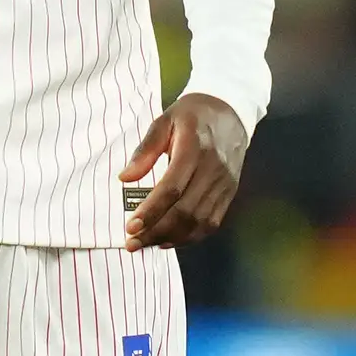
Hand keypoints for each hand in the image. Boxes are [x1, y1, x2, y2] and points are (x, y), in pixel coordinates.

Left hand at [122, 92, 248, 248]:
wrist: (230, 111)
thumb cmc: (191, 116)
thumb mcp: (164, 121)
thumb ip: (145, 150)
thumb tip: (125, 178)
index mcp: (194, 147)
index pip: (172, 188)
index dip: (151, 211)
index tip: (130, 227)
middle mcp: (213, 168)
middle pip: (185, 211)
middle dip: (156, 232)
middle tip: (131, 243)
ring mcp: (224, 183)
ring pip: (199, 222)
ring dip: (170, 238)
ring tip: (146, 243)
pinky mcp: (229, 192)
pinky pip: (211, 223)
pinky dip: (189, 237)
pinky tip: (168, 239)